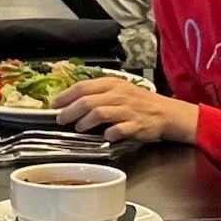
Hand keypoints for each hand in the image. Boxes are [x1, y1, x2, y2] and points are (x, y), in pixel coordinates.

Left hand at [52, 76, 197, 144]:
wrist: (166, 113)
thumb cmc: (139, 103)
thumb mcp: (119, 91)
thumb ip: (98, 94)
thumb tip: (71, 103)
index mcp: (112, 84)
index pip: (83, 86)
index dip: (65, 96)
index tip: (53, 105)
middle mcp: (118, 95)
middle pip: (87, 101)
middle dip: (70, 111)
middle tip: (61, 120)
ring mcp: (127, 110)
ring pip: (99, 113)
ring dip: (85, 122)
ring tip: (79, 128)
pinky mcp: (135, 126)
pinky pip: (117, 130)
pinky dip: (108, 134)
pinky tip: (105, 136)